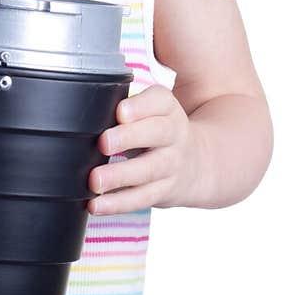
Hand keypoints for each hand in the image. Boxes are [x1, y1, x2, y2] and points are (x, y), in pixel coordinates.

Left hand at [87, 85, 201, 214]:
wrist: (199, 162)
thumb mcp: (154, 106)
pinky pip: (141, 198)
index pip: (159, 102)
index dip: (140, 106)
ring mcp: (171, 165)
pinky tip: (96, 204)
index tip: (120, 112)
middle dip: (129, 138)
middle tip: (103, 143)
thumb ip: (131, 96)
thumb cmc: (159, 127)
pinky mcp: (163, 191)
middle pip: (157, 133)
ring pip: (149, 170)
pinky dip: (118, 203)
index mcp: (167, 108)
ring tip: (95, 181)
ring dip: (120, 176)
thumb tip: (100, 90)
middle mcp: (174, 135)